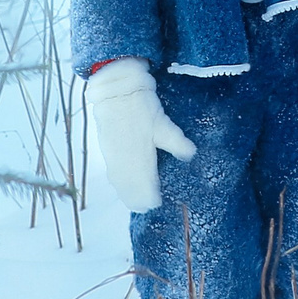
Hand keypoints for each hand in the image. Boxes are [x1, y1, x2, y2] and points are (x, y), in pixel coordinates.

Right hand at [84, 59, 194, 212]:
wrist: (116, 90)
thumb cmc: (141, 106)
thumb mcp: (163, 123)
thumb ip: (176, 141)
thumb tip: (191, 154)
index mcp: (139, 155)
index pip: (144, 183)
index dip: (149, 196)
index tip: (156, 203)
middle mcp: (124, 159)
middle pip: (129, 187)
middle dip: (137, 198)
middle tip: (146, 207)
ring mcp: (113, 155)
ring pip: (118, 181)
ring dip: (126, 192)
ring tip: (134, 203)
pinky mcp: (106, 148)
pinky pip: (112, 171)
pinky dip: (117, 182)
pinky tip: (120, 185)